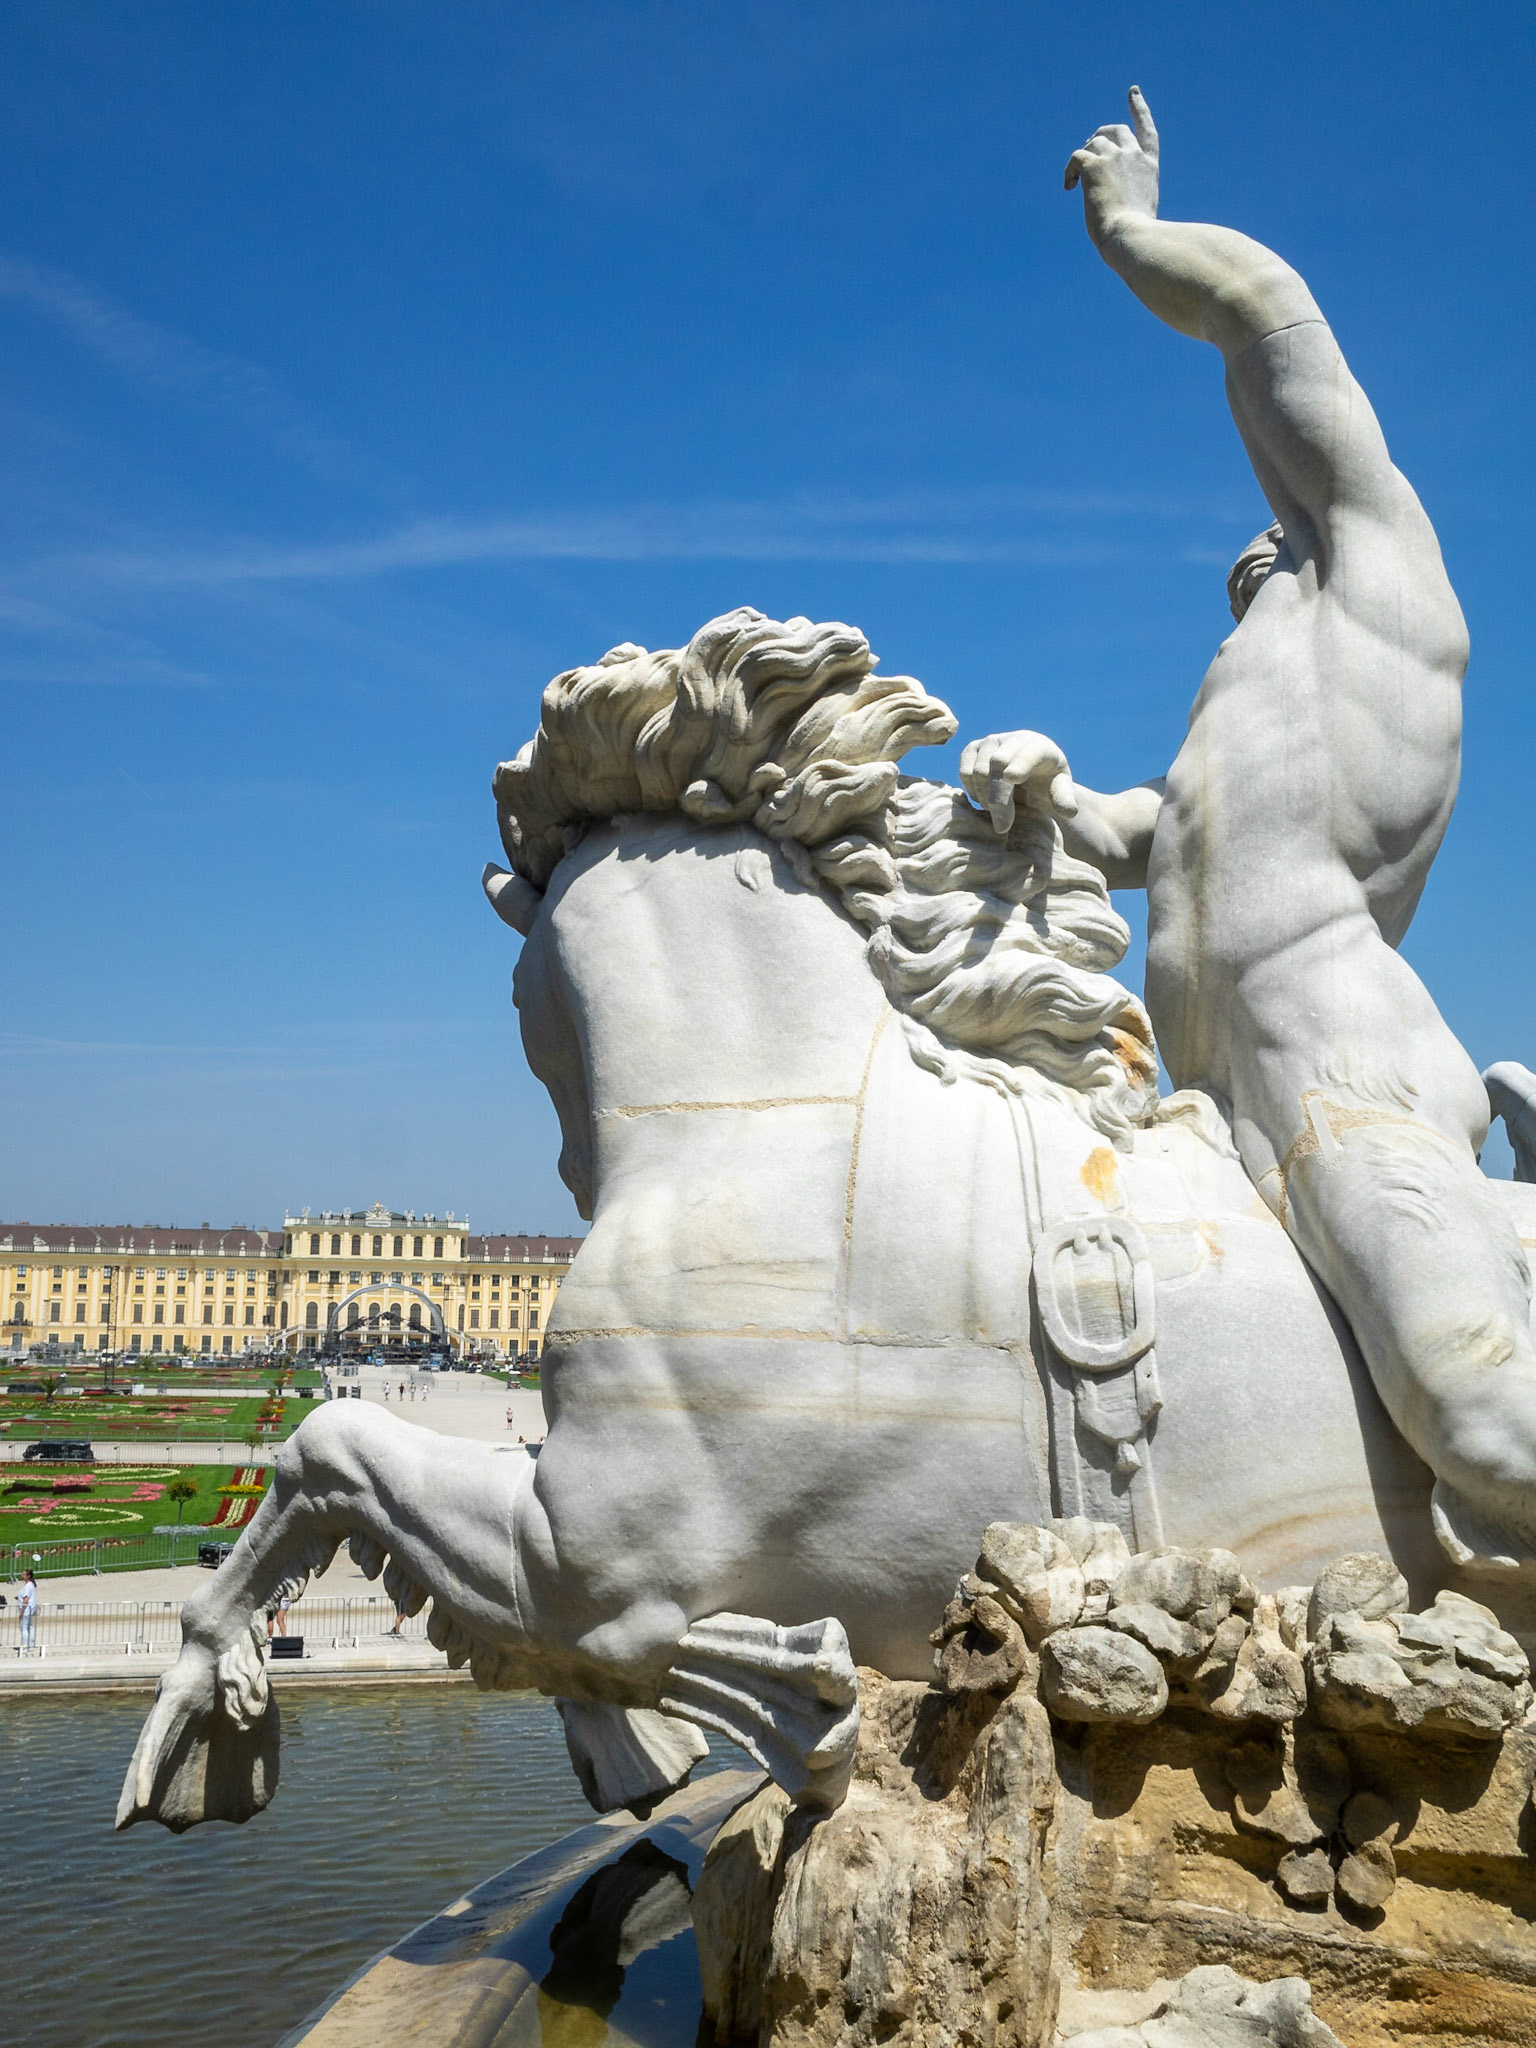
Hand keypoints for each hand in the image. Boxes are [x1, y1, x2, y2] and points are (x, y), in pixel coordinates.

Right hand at [960, 731, 1076, 835]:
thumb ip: (1065, 800)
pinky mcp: (972, 749)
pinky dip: (973, 791)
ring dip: (985, 798)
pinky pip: (965, 772)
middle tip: (1003, 826)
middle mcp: (1013, 738)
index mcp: (1040, 745)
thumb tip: (1069, 812)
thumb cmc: (1046, 783)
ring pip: (978, 770)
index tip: (1013, 778)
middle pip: (997, 763)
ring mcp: (991, 741)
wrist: (1029, 772)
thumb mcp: (1060, 791)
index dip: (1020, 763)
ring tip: (999, 813)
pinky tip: (985, 800)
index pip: (1027, 752)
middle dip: (998, 797)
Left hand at [1064, 86, 1159, 246]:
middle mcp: (1134, 156)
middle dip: (1100, 135)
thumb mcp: (1140, 209)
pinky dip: (1069, 170)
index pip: (1146, 130)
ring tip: (1077, 180)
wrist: (1131, 236)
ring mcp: (1115, 157)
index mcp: (1149, 166)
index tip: (1133, 91)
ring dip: (1083, 156)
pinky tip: (1069, 187)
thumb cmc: (1136, 236)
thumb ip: (1130, 194)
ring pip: (1094, 142)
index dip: (1139, 109)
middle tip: (1087, 150)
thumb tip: (1110, 201)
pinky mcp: (1095, 164)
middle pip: (1115, 130)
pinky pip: (1076, 156)